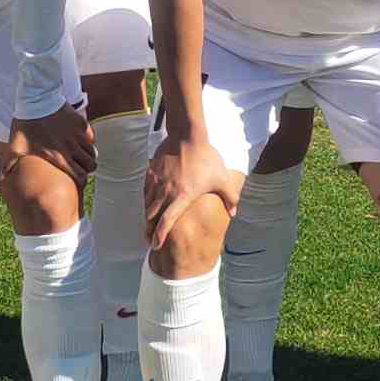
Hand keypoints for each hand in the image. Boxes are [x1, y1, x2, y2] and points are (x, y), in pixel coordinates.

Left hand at [7, 104, 95, 183]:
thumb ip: (10, 164)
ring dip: (88, 156)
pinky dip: (87, 141)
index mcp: (59, 157)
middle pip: (91, 166)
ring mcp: (77, 135)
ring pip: (93, 152)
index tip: (75, 179)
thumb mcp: (16, 146)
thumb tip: (2, 178)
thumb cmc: (25, 124)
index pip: (79, 176)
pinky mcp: (80, 124)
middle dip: (86, 169)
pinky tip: (79, 141)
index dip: (79, 180)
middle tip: (79, 167)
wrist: (36, 98)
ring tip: (80, 156)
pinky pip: (91, 137)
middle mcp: (71, 148)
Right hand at [142, 129, 243, 247]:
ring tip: (147, 226)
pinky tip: (148, 204)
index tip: (156, 245)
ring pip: (147, 204)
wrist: (187, 135)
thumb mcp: (222, 178)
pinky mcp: (152, 172)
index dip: (160, 235)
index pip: (166, 221)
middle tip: (149, 241)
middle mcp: (166, 192)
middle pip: (152, 217)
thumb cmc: (206, 158)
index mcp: (182, 197)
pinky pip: (146, 190)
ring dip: (146, 218)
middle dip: (149, 231)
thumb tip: (233, 213)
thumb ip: (230, 197)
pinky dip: (146, 200)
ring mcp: (157, 182)